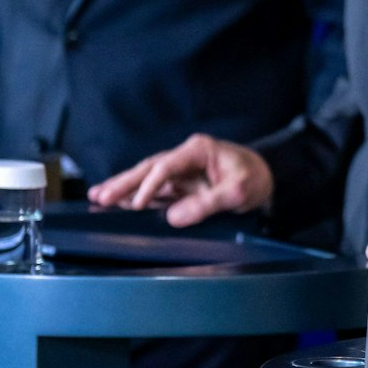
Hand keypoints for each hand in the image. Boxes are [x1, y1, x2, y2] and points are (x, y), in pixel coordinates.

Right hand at [86, 133, 272, 226]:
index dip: (149, 185)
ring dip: (124, 188)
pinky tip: (118, 203)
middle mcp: (186, 157)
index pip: (166, 166)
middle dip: (124, 183)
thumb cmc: (255, 178)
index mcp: (198, 150)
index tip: (137, 204)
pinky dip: (136, 197)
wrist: (268, 179)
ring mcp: (182, 171)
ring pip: (147, 178)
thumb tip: (174, 217)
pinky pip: (155, 191)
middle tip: (100, 196)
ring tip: (99, 198)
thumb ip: (207, 203)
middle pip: (149, 168)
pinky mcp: (182, 185)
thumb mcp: (238, 190)